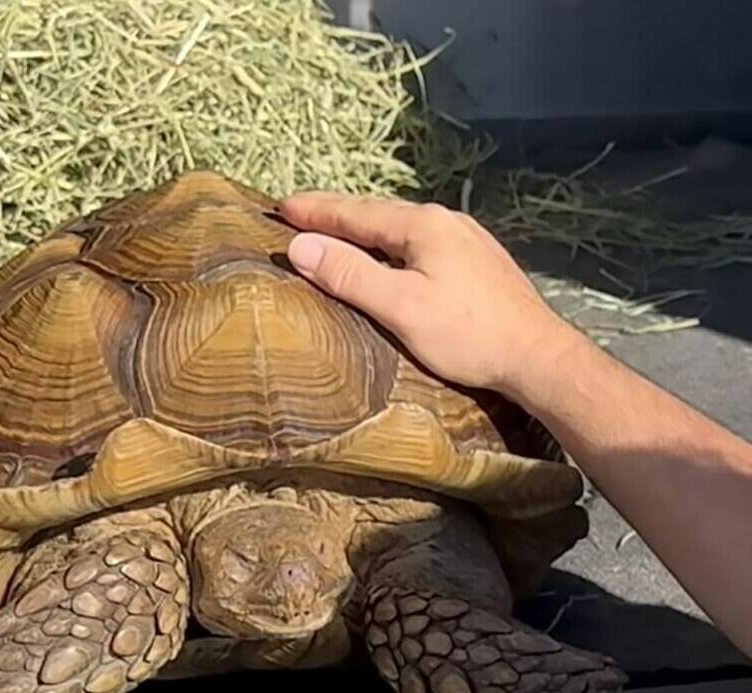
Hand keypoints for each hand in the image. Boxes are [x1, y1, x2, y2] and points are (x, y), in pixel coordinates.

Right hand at [278, 192, 583, 397]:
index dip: (315, 211)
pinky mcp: (475, 261)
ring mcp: (464, 239)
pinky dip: (387, 242)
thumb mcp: (400, 307)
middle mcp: (444, 221)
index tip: (281, 207)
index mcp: (422, 225)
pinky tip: (385, 253)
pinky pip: (417, 241)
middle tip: (298, 211)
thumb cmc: (468, 335)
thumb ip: (349, 274)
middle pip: (376, 213)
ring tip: (333, 229)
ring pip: (398, 226)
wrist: (539, 357)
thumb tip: (301, 246)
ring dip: (361, 227)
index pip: (354, 213)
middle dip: (334, 213)